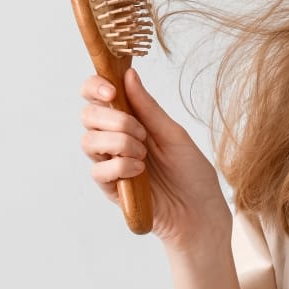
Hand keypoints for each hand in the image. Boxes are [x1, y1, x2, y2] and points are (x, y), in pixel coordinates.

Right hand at [78, 67, 230, 252]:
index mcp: (130, 120)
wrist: (200, 212)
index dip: (95, 87)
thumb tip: (128, 75)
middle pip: (87, 115)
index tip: (111, 91)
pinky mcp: (111, 188)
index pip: (97, 96)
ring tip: (143, 152)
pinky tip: (140, 170)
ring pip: (88, 141)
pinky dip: (119, 165)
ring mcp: (111, 163)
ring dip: (117, 141)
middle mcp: (116, 139)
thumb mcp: (174, 134)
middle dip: (112, 117)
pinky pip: (97, 170)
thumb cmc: (192, 172)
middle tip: (140, 130)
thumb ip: (148, 108)